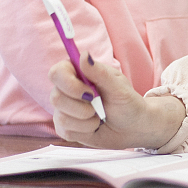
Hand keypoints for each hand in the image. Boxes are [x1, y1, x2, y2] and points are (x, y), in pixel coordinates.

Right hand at [48, 55, 184, 150]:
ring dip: (86, 120)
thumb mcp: (118, 86)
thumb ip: (99, 72)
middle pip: (55, 97)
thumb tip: (83, 55)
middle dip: (81, 107)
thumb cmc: (126, 102)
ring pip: (61, 118)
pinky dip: (85, 131)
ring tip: (99, 117)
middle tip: (99, 107)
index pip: (56, 73)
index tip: (90, 92)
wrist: (132, 126)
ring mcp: (64, 110)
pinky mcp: (66, 128)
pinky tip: (94, 126)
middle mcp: (66, 90)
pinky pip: (66, 132)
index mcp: (77, 72)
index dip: (68, 84)